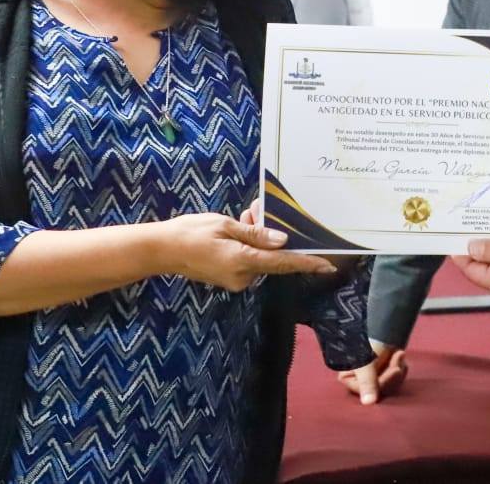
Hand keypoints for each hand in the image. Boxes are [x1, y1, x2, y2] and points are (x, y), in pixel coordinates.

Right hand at [154, 213, 333, 291]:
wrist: (161, 250)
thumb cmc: (191, 233)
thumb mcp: (225, 225)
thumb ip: (255, 233)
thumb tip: (282, 240)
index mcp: (243, 261)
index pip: (282, 262)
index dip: (307, 263)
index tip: (328, 265)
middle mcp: (242, 276)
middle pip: (271, 256)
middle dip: (271, 233)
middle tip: (256, 210)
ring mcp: (235, 280)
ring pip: (260, 256)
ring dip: (258, 236)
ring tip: (245, 215)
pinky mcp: (229, 278)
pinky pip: (248, 259)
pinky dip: (248, 244)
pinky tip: (238, 227)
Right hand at [336, 343, 407, 403]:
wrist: (371, 317)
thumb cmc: (363, 337)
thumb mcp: (365, 361)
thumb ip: (367, 382)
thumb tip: (368, 403)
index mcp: (349, 379)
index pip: (370, 390)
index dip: (385, 381)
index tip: (396, 369)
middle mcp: (359, 380)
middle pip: (382, 389)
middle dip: (393, 373)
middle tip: (400, 355)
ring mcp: (372, 375)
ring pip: (390, 384)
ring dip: (398, 367)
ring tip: (400, 353)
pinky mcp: (383, 370)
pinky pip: (395, 377)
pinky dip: (399, 366)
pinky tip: (399, 354)